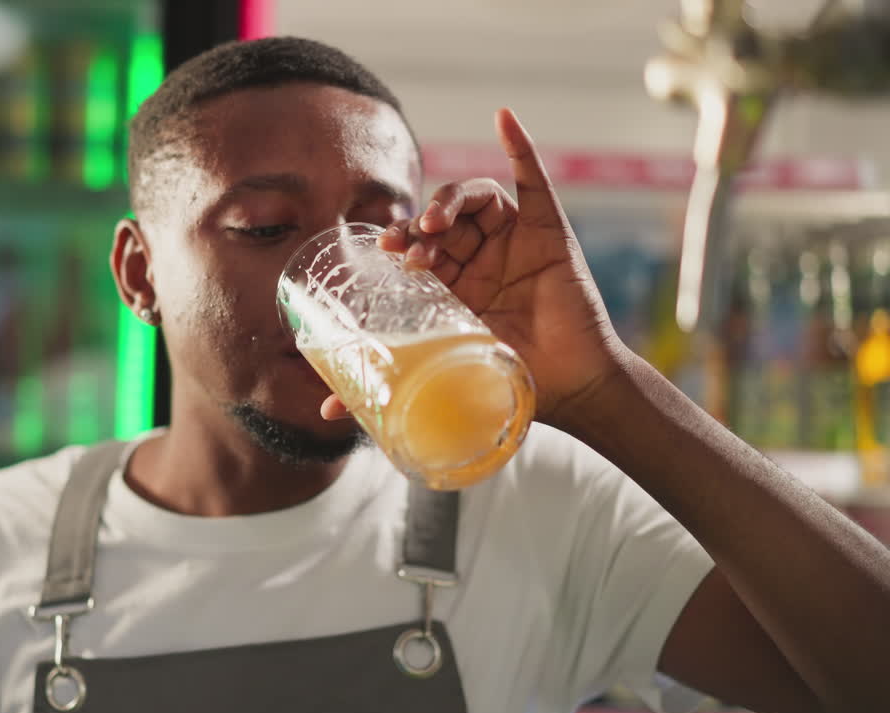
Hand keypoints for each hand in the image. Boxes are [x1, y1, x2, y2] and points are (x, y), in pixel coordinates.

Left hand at [320, 108, 628, 428]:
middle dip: (420, 227)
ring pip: (474, 199)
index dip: (402, 243)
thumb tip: (326, 410)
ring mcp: (515, 240)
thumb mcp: (440, 373)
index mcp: (453, 284)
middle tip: (407, 247)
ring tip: (435, 223)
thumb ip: (388, 378)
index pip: (420, 248)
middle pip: (442, 221)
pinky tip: (504, 119)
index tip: (386, 254)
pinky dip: (519, 146)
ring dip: (450, 200)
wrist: (568, 389)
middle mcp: (481, 256)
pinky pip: (533, 178)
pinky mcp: (550, 229)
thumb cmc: (506, 382)